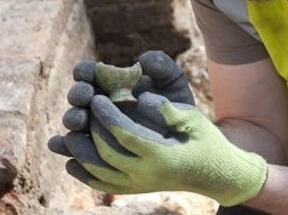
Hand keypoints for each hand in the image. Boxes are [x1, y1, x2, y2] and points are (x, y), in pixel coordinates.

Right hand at [48, 50, 194, 155]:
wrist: (184, 138)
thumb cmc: (175, 105)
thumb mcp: (173, 83)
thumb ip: (162, 66)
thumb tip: (143, 59)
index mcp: (111, 82)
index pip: (89, 72)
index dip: (84, 71)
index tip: (89, 74)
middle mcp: (98, 103)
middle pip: (78, 95)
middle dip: (78, 94)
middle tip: (86, 96)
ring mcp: (95, 126)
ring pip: (74, 120)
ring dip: (72, 118)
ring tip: (79, 121)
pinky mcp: (94, 149)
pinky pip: (73, 148)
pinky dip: (62, 146)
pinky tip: (58, 145)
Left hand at [66, 93, 266, 206]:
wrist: (216, 174)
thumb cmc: (207, 141)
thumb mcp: (195, 119)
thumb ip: (169, 109)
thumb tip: (144, 98)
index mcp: (160, 156)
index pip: (123, 134)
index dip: (107, 115)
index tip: (98, 98)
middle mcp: (146, 175)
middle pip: (105, 153)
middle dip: (90, 128)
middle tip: (84, 108)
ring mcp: (139, 186)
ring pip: (98, 173)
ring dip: (80, 152)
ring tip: (71, 133)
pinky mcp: (135, 190)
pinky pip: (103, 185)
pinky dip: (85, 174)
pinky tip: (73, 161)